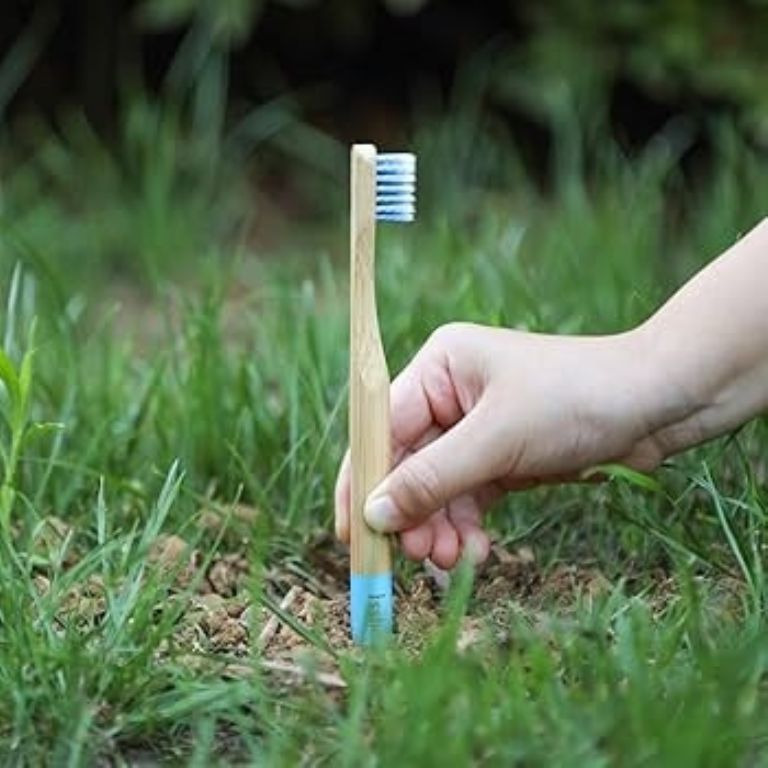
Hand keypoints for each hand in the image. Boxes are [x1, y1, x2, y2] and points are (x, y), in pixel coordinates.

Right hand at [335, 321, 685, 569]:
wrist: (656, 404)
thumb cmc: (575, 399)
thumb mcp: (498, 438)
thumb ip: (432, 477)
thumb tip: (373, 515)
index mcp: (439, 368)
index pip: (381, 427)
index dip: (363, 481)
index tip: (352, 533)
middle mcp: (449, 395)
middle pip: (406, 463)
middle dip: (410, 512)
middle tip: (417, 556)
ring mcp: (474, 428)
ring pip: (435, 487)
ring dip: (439, 527)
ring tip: (454, 562)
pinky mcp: (499, 457)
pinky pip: (466, 498)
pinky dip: (467, 527)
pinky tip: (477, 552)